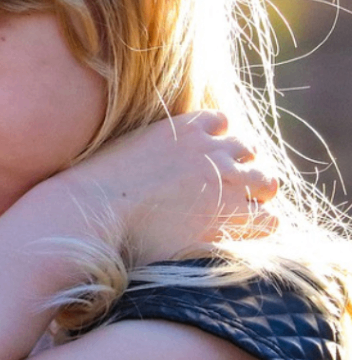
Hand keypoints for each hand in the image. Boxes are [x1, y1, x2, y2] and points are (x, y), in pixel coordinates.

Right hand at [56, 111, 277, 264]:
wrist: (90, 213)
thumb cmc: (94, 191)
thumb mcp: (123, 150)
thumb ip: (149, 147)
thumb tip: (151, 166)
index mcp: (184, 125)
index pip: (222, 123)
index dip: (216, 147)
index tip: (202, 169)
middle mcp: (210, 146)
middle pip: (249, 151)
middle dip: (240, 171)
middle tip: (216, 197)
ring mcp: (223, 178)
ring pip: (267, 182)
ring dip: (252, 197)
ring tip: (224, 218)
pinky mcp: (228, 213)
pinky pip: (269, 220)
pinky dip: (258, 227)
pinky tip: (229, 236)